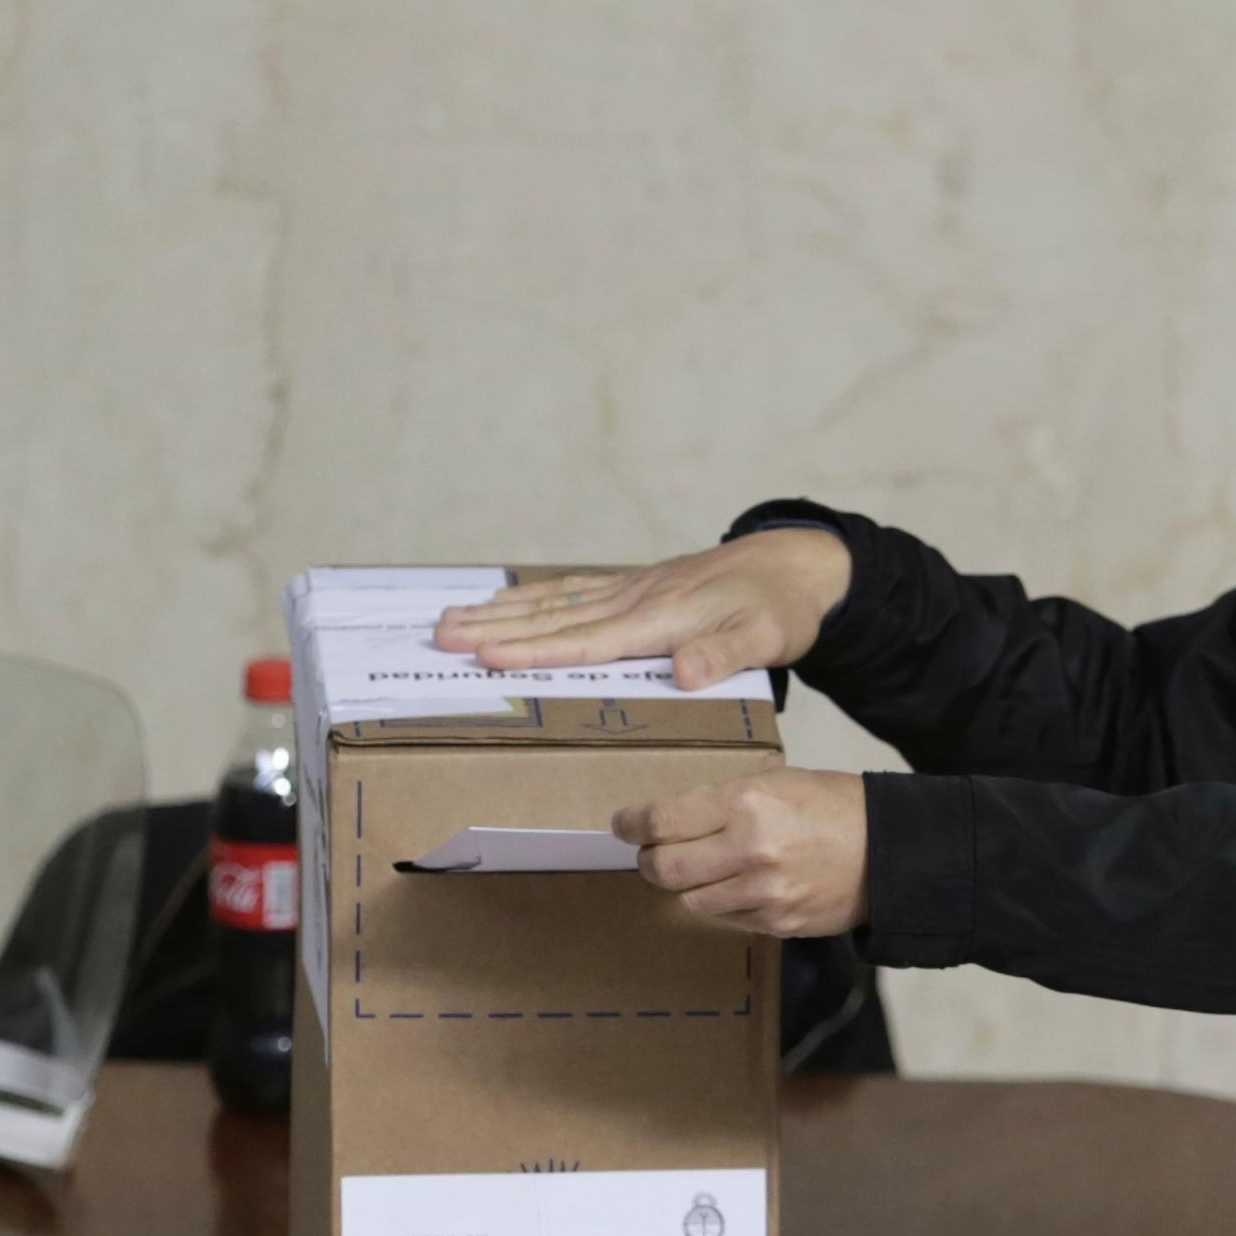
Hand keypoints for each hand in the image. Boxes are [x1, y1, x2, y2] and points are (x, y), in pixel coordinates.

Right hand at [433, 528, 852, 690]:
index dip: (535, 651)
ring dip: (501, 613)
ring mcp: (632, 589)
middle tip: (439, 637)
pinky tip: (505, 601)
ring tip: (450, 620)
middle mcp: (636, 599)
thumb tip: (685, 672)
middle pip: (554, 618)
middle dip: (494, 630)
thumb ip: (724, 654)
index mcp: (661, 618)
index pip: (586, 641)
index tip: (486, 657)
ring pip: (554, 602)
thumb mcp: (767, 638)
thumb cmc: (782, 607)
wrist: (797, 563)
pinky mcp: (637, 585)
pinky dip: (534, 597)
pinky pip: (573, 591)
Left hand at [617, 769, 868, 938]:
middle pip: (663, 869)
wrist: (890, 850)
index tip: (623, 824)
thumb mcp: (776, 780)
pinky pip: (725, 918)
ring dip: (686, 885)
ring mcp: (762, 893)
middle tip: (650, 852)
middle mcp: (750, 849)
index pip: (662, 820)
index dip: (631, 824)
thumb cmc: (833, 806)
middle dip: (648, 860)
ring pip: (689, 900)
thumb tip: (669, 817)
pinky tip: (739, 886)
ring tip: (701, 870)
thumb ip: (722, 799)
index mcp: (747, 802)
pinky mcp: (775, 923)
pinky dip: (722, 903)